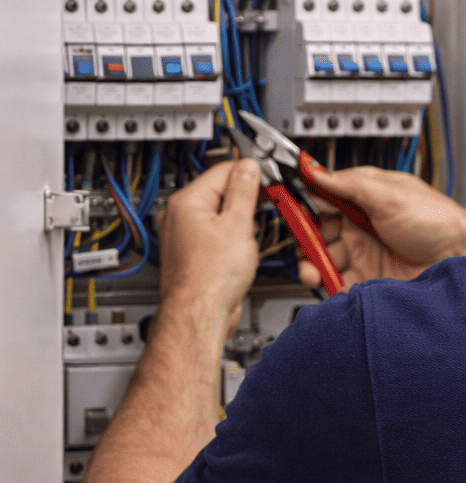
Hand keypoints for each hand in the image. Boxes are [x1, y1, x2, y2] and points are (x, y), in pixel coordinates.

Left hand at [156, 159, 261, 332]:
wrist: (200, 315)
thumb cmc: (211, 277)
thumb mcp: (238, 224)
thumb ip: (244, 191)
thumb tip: (248, 168)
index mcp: (186, 202)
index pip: (222, 171)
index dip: (250, 172)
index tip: (269, 178)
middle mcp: (178, 217)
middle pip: (219, 193)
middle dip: (245, 199)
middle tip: (267, 206)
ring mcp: (184, 238)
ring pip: (219, 217)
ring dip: (239, 222)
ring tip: (251, 235)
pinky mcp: (193, 257)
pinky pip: (215, 237)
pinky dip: (231, 240)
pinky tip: (241, 251)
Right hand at [297, 164, 465, 290]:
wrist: (459, 257)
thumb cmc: (437, 220)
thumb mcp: (388, 192)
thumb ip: (348, 183)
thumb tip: (316, 171)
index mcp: (363, 200)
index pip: (321, 199)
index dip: (302, 203)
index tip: (284, 207)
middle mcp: (361, 227)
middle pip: (318, 233)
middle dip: (305, 239)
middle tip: (302, 244)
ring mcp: (364, 255)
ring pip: (324, 260)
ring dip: (312, 263)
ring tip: (312, 268)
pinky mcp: (369, 281)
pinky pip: (338, 284)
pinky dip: (327, 285)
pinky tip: (325, 282)